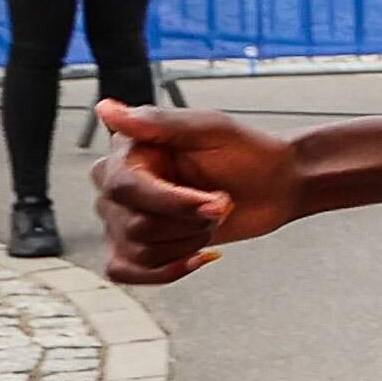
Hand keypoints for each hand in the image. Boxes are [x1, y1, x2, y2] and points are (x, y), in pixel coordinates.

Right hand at [92, 101, 305, 281]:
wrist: (275, 185)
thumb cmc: (246, 152)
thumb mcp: (209, 129)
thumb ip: (157, 122)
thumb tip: (106, 109)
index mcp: (129, 152)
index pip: (124, 187)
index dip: (172, 202)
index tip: (214, 201)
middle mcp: (119, 185)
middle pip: (135, 225)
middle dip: (189, 223)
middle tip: (220, 205)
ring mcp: (125, 218)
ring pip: (140, 250)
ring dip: (188, 242)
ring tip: (211, 220)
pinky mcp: (139, 246)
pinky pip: (125, 271)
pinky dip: (166, 271)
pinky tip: (199, 255)